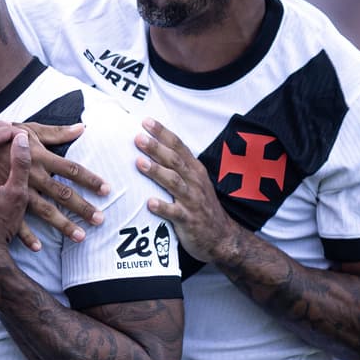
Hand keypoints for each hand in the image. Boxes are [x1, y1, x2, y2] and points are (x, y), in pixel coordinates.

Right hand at [0, 122, 108, 251]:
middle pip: (62, 193)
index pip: (71, 170)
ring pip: (45, 210)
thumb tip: (82, 128)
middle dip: (82, 207)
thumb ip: (56, 132)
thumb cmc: (4, 135)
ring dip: (62, 225)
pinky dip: (26, 236)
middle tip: (100, 219)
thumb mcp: (30, 129)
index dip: (90, 179)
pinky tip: (38, 248)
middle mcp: (32, 175)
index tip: (106, 189)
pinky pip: (16, 221)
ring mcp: (17, 190)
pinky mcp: (3, 200)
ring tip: (80, 237)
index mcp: (40, 157)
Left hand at [134, 117, 241, 263]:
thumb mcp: (194, 181)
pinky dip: (162, 207)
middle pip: (174, 161)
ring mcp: (192, 201)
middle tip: (138, 137)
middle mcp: (194, 182)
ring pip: (174, 183)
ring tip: (139, 163)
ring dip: (156, 172)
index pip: (178, 146)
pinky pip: (175, 213)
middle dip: (156, 148)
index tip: (146, 121)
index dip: (162, 133)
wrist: (222, 237)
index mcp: (194, 170)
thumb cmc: (201, 206)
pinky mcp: (189, 220)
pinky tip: (149, 202)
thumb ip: (177, 165)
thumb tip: (151, 146)